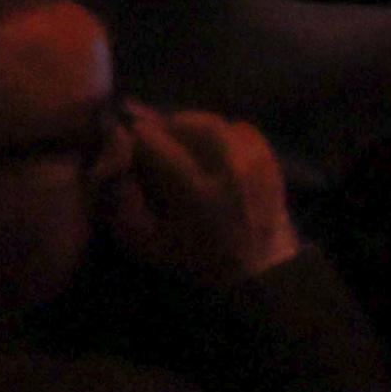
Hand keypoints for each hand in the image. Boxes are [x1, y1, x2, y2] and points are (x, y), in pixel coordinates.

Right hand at [100, 104, 297, 288]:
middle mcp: (228, 169)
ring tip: (178, 136)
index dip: (138, 137)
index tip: (129, 138)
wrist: (255, 268)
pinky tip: (208, 146)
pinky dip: (220, 131)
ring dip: (192, 124)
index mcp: (195, 192)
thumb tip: (120, 171)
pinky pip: (240, 129)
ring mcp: (254, 161)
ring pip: (217, 123)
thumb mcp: (148, 244)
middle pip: (192, 125)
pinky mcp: (270, 159)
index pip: (159, 145)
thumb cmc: (195, 259)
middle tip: (154, 134)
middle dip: (167, 125)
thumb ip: (125, 209)